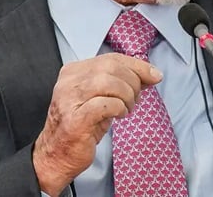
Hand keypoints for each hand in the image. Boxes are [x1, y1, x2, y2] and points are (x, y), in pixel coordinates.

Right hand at [32, 53, 162, 195]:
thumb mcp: (101, 98)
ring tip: (126, 109)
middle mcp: (68, 81)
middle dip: (133, 82)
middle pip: (111, 67)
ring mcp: (69, 99)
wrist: (57, 155)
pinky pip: (106, 104)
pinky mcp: (75, 119)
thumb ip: (119, 82)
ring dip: (127, 96)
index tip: (155, 76)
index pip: (111, 58)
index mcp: (73, 71)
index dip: (137, 65)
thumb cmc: (82, 126)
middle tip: (135, 99)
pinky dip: (120, 108)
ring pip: (109, 82)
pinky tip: (119, 116)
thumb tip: (150, 74)